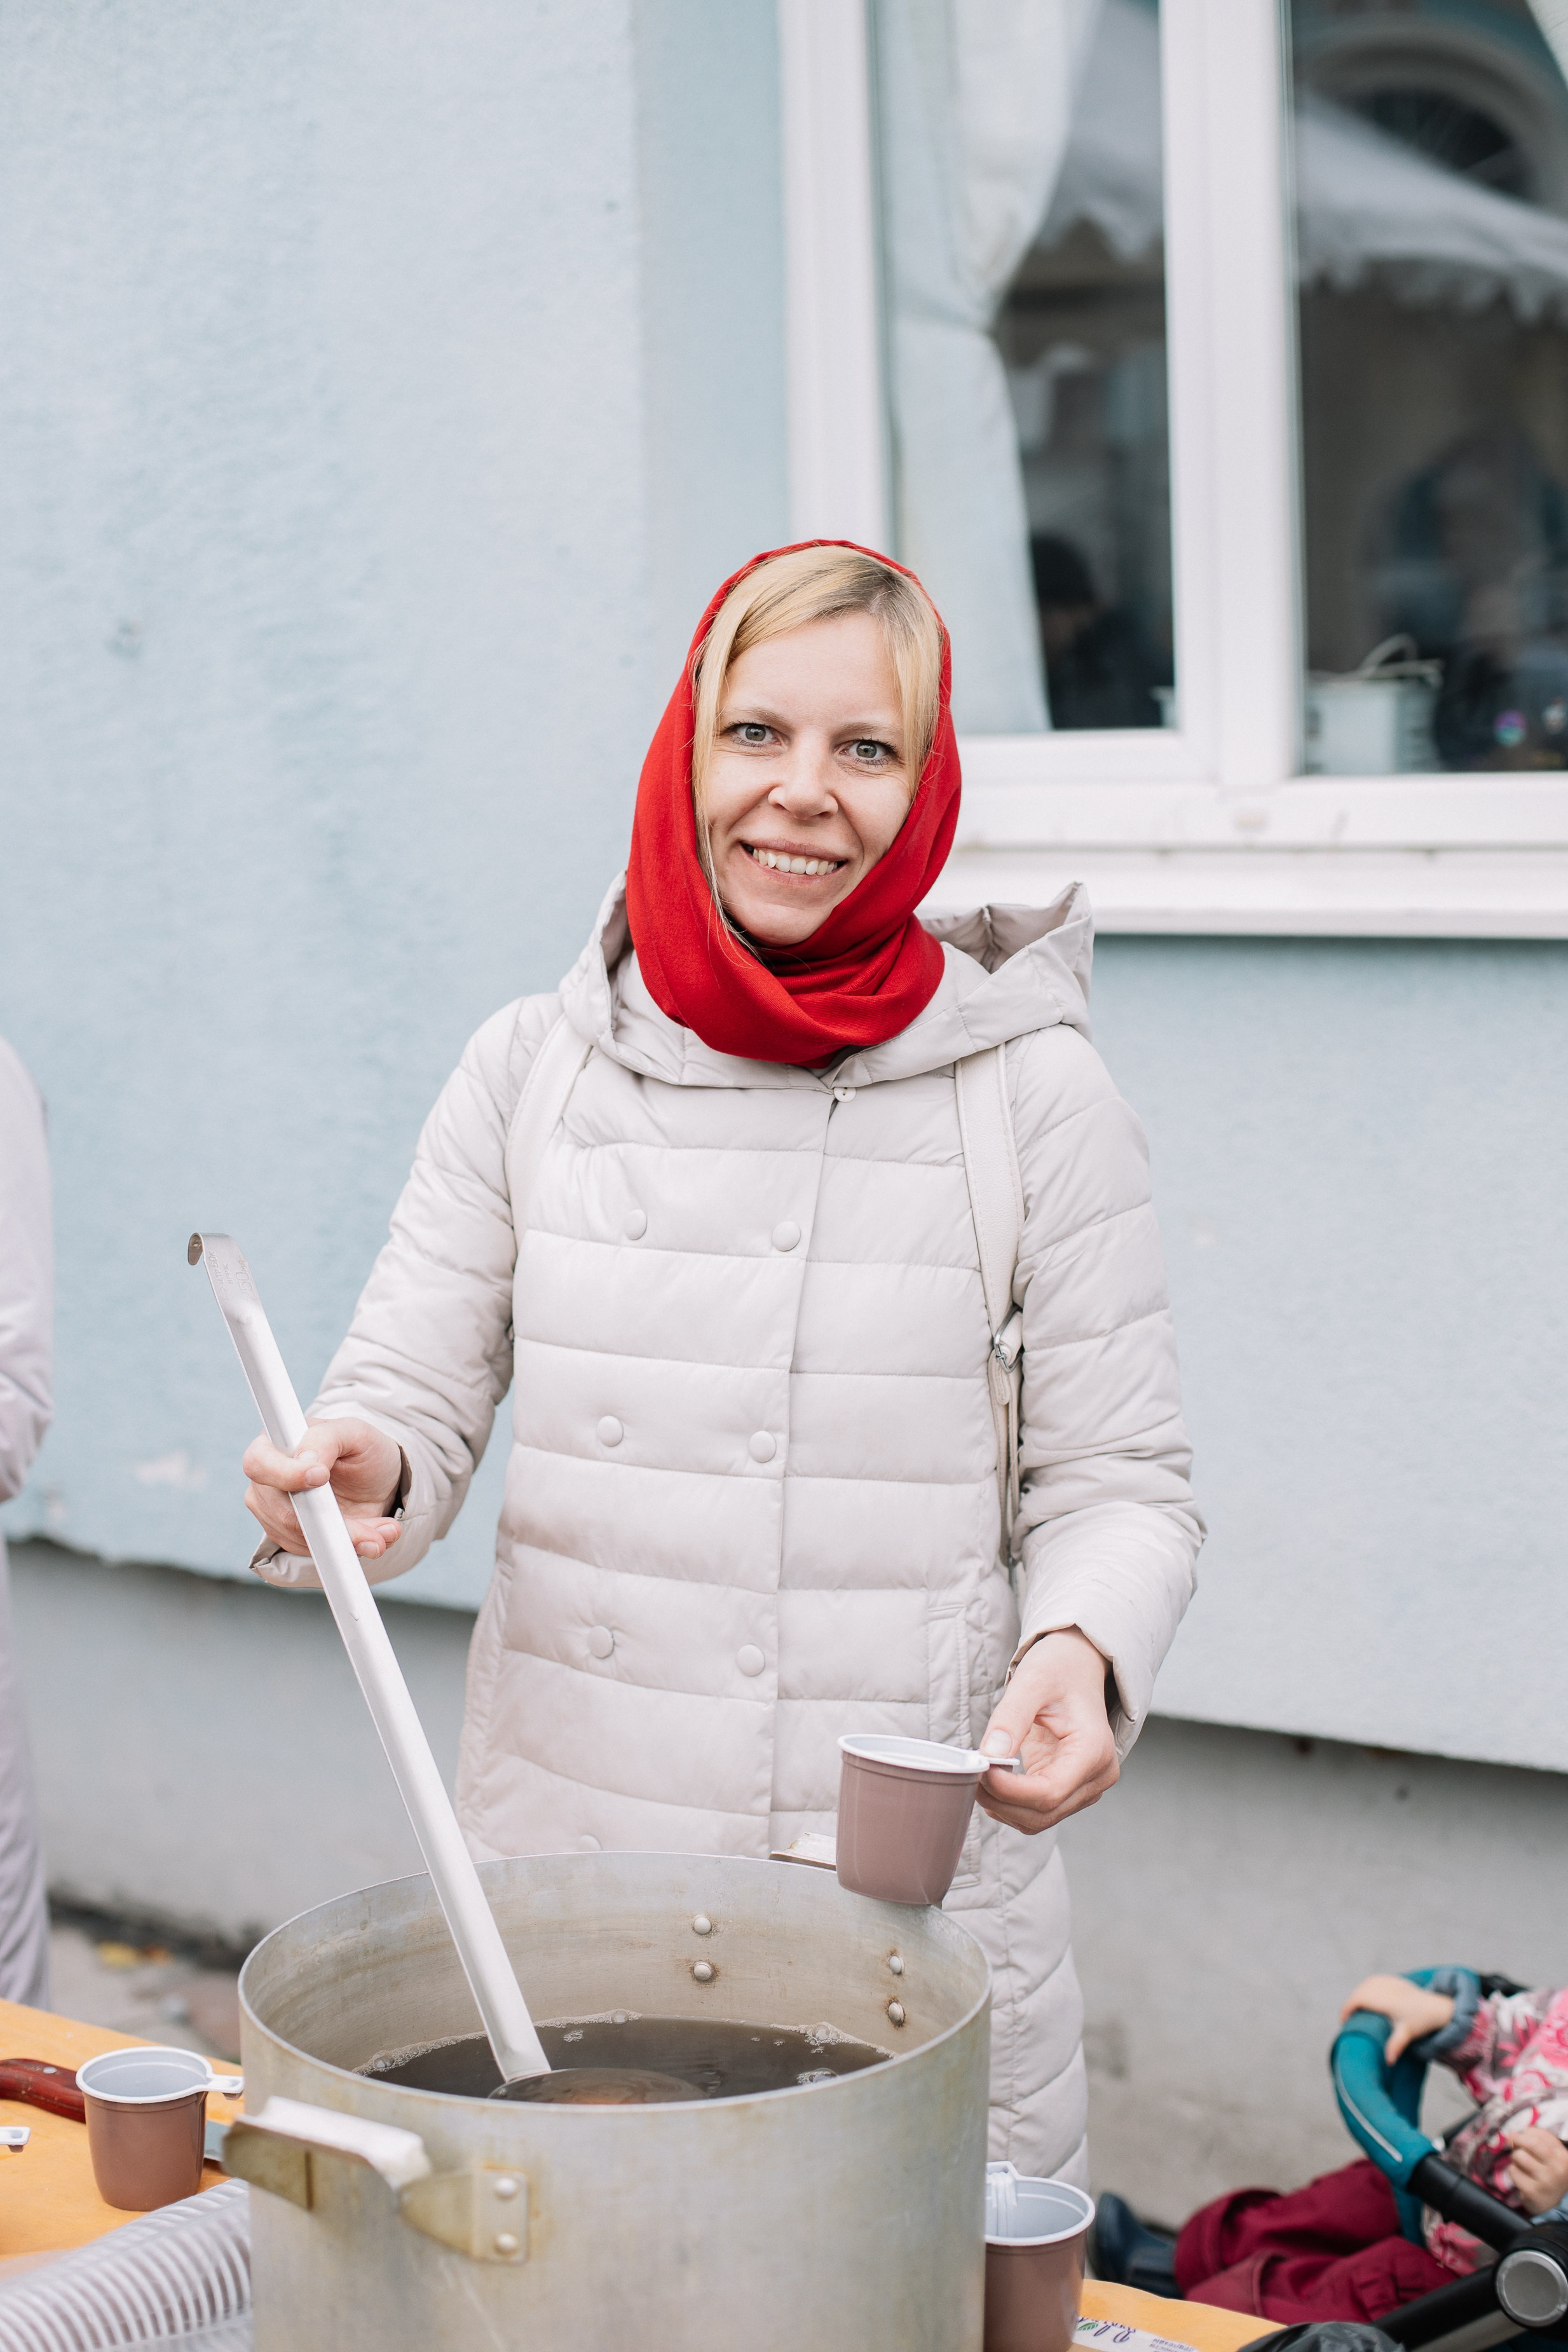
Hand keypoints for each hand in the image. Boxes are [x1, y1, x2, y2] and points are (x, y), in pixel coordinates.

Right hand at [242, 1418, 403, 1564]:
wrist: (376, 1479)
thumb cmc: (360, 1448)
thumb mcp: (353, 1432)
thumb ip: (326, 1438)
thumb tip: (306, 1461)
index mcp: (273, 1445)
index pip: (259, 1463)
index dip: (285, 1474)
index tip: (321, 1477)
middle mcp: (267, 1483)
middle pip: (283, 1513)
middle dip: (331, 1523)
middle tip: (371, 1529)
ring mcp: (276, 1514)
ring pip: (302, 1539)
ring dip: (348, 1540)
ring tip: (382, 1533)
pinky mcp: (293, 1538)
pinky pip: (315, 1551)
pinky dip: (348, 1547)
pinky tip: (373, 1538)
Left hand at [975, 1628, 1118, 1833]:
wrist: (1076, 1668)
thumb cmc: (1060, 1670)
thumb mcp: (1033, 1682)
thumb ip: (1012, 1718)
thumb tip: (990, 1756)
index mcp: (1095, 1751)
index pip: (1050, 1792)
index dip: (1010, 1790)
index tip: (981, 1769)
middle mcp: (1097, 1777)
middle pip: (1044, 1812)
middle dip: (1001, 1800)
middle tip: (971, 1773)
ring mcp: (1085, 1788)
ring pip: (1038, 1819)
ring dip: (1002, 1806)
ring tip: (979, 1774)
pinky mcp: (1069, 1790)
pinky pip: (1037, 1811)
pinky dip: (1010, 1803)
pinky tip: (993, 1781)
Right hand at [1340, 1974, 1455, 2062]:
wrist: (1436, 2008)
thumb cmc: (1420, 2021)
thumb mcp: (1407, 2034)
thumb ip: (1396, 2045)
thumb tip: (1388, 2061)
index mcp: (1386, 2000)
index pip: (1359, 1999)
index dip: (1347, 2008)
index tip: (1343, 2020)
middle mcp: (1386, 1988)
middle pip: (1360, 1991)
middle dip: (1350, 2003)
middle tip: (1347, 2018)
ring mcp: (1390, 1981)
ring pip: (1366, 1984)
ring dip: (1358, 1994)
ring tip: (1355, 2009)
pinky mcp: (1393, 1979)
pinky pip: (1373, 1980)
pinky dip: (1366, 1988)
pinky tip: (1366, 1996)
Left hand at [1508, 2127, 1567, 2216]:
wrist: (1551, 2205)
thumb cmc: (1547, 2174)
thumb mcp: (1546, 2155)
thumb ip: (1531, 2140)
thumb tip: (1511, 2135)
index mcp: (1563, 2157)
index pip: (1539, 2134)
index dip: (1527, 2133)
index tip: (1525, 2139)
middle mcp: (1558, 2169)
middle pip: (1530, 2142)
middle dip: (1518, 2141)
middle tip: (1516, 2146)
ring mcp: (1546, 2182)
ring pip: (1519, 2156)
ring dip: (1515, 2158)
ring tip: (1521, 2165)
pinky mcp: (1533, 2192)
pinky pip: (1513, 2171)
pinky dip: (1513, 2171)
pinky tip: (1522, 2177)